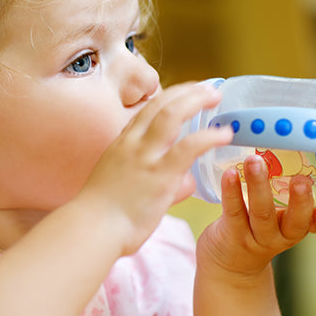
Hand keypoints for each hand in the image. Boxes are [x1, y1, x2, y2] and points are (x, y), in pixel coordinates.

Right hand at [74, 81, 233, 254]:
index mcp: (121, 145)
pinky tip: (224, 134)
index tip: (185, 94)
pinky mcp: (161, 173)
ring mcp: (146, 156)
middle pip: (160, 104)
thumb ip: (152, 180)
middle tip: (206, 88)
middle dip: (186, 91)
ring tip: (216, 96)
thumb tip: (182, 183)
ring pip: (173, 114)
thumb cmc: (102, 217)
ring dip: (196, 100)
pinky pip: (190, 146)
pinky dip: (209, 136)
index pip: (146, 111)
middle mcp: (132, 144)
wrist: (92, 228)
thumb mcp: (120, 187)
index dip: (168, 98)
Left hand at [197, 154, 315, 276]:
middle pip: (292, 221)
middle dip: (299, 200)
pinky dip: (232, 191)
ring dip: (259, 185)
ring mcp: (255, 237)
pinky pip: (234, 211)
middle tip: (302, 180)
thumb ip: (290, 199)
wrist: (230, 265)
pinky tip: (230, 174)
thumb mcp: (280, 221)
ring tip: (255, 161)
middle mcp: (278, 236)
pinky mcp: (231, 233)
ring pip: (261, 212)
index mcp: (294, 228)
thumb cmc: (257, 232)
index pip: (315, 224)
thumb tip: (299, 156)